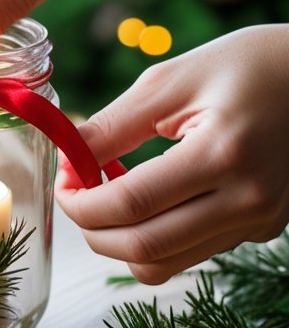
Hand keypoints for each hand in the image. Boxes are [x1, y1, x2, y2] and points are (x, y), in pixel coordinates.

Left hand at [56, 26, 288, 283]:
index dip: (81, 201)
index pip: (132, 204)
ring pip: (165, 263)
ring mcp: (260, 221)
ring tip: (112, 194)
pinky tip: (151, 197)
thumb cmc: (245, 64)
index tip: (63, 180)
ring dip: (122, 239)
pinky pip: (192, 251)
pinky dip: (156, 235)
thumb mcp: (171, 81)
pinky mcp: (263, 229)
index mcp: (224, 154)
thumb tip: (66, 163)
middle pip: (145, 248)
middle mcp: (249, 200)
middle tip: (77, 196)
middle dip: (93, 230)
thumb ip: (112, 126)